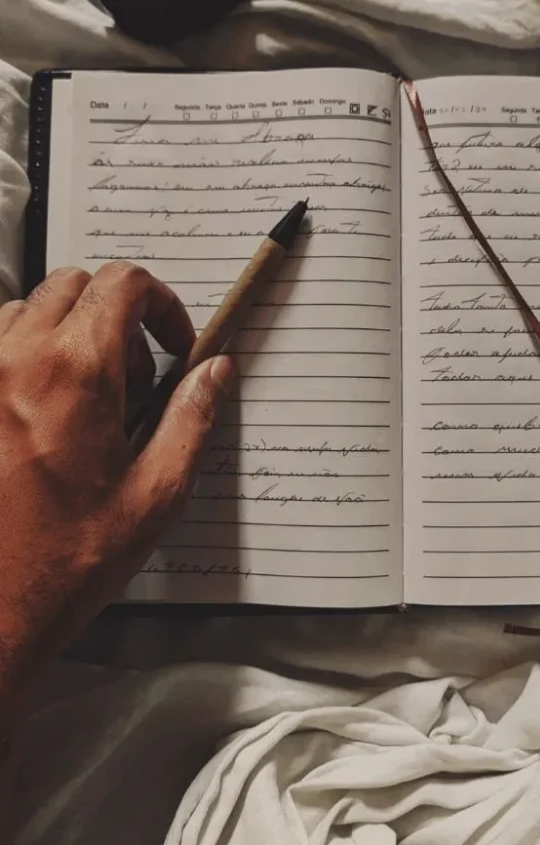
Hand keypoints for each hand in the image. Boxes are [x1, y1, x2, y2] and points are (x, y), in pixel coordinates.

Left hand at [0, 263, 233, 710]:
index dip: (163, 305)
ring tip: (87, 397)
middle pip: (77, 285)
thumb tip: (215, 372)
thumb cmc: (64, 561)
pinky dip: (26, 354)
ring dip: (69, 333)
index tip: (172, 345)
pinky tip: (42, 408)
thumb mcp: (155, 494)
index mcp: (76, 374)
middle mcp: (18, 360)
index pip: (124, 283)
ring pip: (30, 308)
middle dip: (118, 317)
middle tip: (135, 378)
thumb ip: (192, 418)